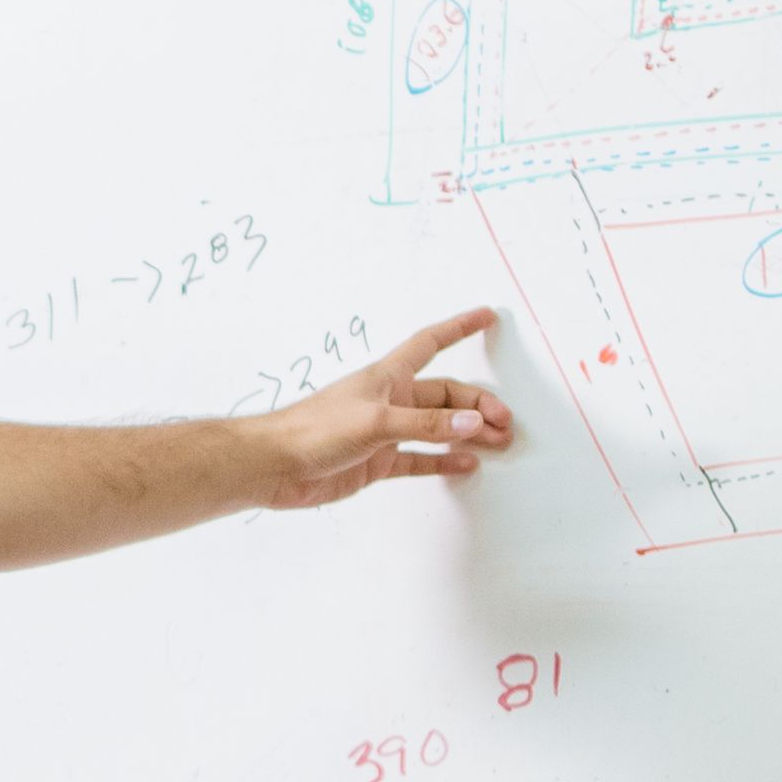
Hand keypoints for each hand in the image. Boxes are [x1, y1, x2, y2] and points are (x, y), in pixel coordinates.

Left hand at [249, 309, 516, 511]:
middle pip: (445, 395)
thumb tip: (472, 423)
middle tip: (506, 422)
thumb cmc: (315, 431)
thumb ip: (426, 425)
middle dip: (478, 405)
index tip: (487, 315)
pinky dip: (443, 460)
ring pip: (438, 428)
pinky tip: (466, 463)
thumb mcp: (376, 422)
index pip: (431, 343)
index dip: (459, 328)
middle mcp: (390, 400)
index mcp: (388, 377)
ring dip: (468, 433)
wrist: (275, 466)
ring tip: (499, 443)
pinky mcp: (377, 461)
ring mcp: (385, 432)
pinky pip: (420, 459)